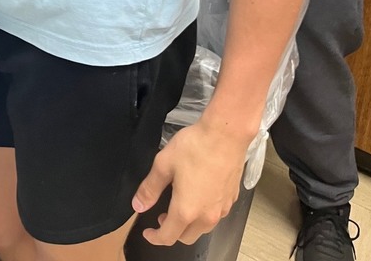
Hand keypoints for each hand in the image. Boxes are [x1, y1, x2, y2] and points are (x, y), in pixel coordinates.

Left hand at [131, 118, 247, 244]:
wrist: (226, 134)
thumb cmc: (196, 146)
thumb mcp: (163, 164)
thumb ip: (150, 188)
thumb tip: (139, 205)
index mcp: (186, 210)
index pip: (168, 237)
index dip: (154, 237)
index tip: (148, 232)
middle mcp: (206, 215)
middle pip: (186, 237)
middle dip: (172, 231)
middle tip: (162, 215)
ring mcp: (222, 208)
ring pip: (202, 228)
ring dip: (189, 224)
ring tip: (179, 204)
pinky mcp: (231, 199)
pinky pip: (215, 215)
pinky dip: (203, 213)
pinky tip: (198, 194)